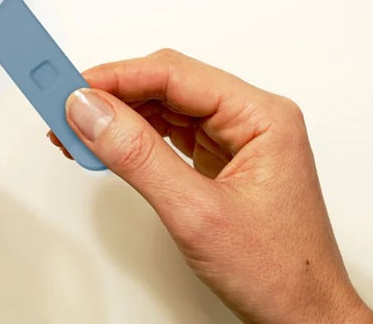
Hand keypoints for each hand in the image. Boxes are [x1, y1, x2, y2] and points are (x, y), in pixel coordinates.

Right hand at [54, 49, 372, 323]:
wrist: (308, 323)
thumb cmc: (282, 275)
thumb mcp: (196, 213)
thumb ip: (138, 156)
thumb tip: (91, 110)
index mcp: (261, 116)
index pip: (174, 74)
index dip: (116, 77)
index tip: (71, 86)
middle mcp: (250, 118)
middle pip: (166, 84)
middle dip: (112, 95)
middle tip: (64, 106)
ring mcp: (237, 138)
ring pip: (163, 106)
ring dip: (117, 116)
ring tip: (75, 129)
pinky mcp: (222, 158)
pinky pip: (168, 132)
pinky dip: (132, 137)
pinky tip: (104, 145)